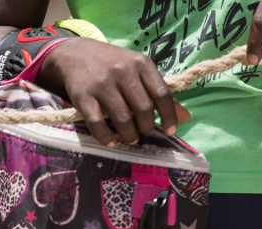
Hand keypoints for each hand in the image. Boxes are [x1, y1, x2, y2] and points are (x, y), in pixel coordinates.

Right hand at [36, 38, 190, 146]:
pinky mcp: (83, 96)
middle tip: (143, 133)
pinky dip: (106, 137)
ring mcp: (102, 84)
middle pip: (143, 109)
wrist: (76, 54)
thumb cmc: (113, 64)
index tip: (171, 131)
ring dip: (129, 135)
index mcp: (141, 64)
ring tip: (130, 138)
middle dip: (146, 127)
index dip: (169, 116)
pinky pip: (97, 123)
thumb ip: (159, 92)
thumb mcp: (138, 71)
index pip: (162, 93)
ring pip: (122, 118)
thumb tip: (185, 118)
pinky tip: (111, 141)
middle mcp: (123, 72)